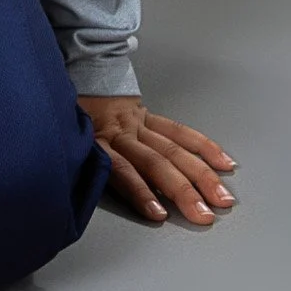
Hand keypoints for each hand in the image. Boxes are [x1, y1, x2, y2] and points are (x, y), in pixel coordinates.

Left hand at [80, 95, 235, 225]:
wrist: (75, 75)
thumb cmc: (70, 116)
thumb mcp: (67, 140)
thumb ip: (83, 162)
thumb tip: (82, 192)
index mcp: (97, 142)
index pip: (120, 170)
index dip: (140, 192)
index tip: (158, 214)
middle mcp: (121, 134)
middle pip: (155, 164)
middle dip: (182, 191)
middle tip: (203, 215)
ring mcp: (137, 124)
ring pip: (173, 150)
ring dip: (201, 176)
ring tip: (221, 198)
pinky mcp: (148, 115)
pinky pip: (179, 130)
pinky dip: (203, 147)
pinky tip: (223, 164)